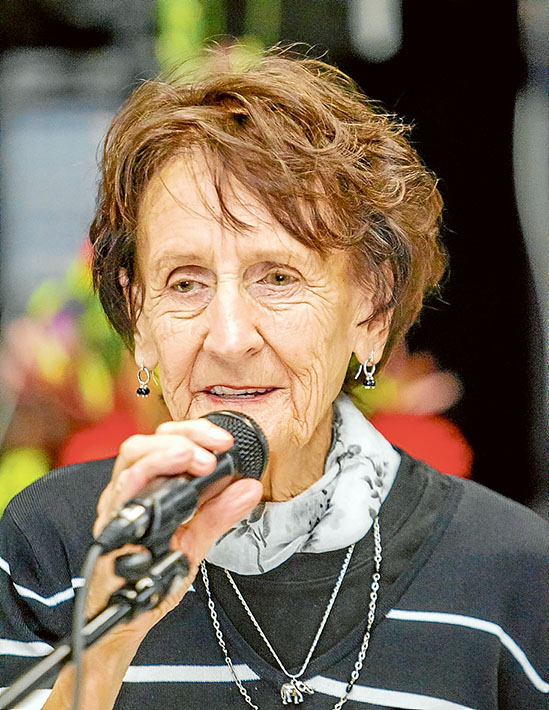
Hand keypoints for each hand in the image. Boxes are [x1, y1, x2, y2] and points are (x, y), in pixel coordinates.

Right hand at [89, 417, 262, 639]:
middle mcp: (129, 492)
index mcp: (149, 486)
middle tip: (212, 454)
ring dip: (165, 454)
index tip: (224, 442)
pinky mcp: (109, 532)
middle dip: (181, 439)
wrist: (130, 616)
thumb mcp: (195, 539)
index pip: (166, 441)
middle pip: (144, 443)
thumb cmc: (154, 572)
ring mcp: (117, 509)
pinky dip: (141, 485)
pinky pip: (118, 501)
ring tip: (194, 460)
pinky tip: (164, 490)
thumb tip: (250, 488)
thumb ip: (221, 513)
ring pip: (129, 462)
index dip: (195, 432)